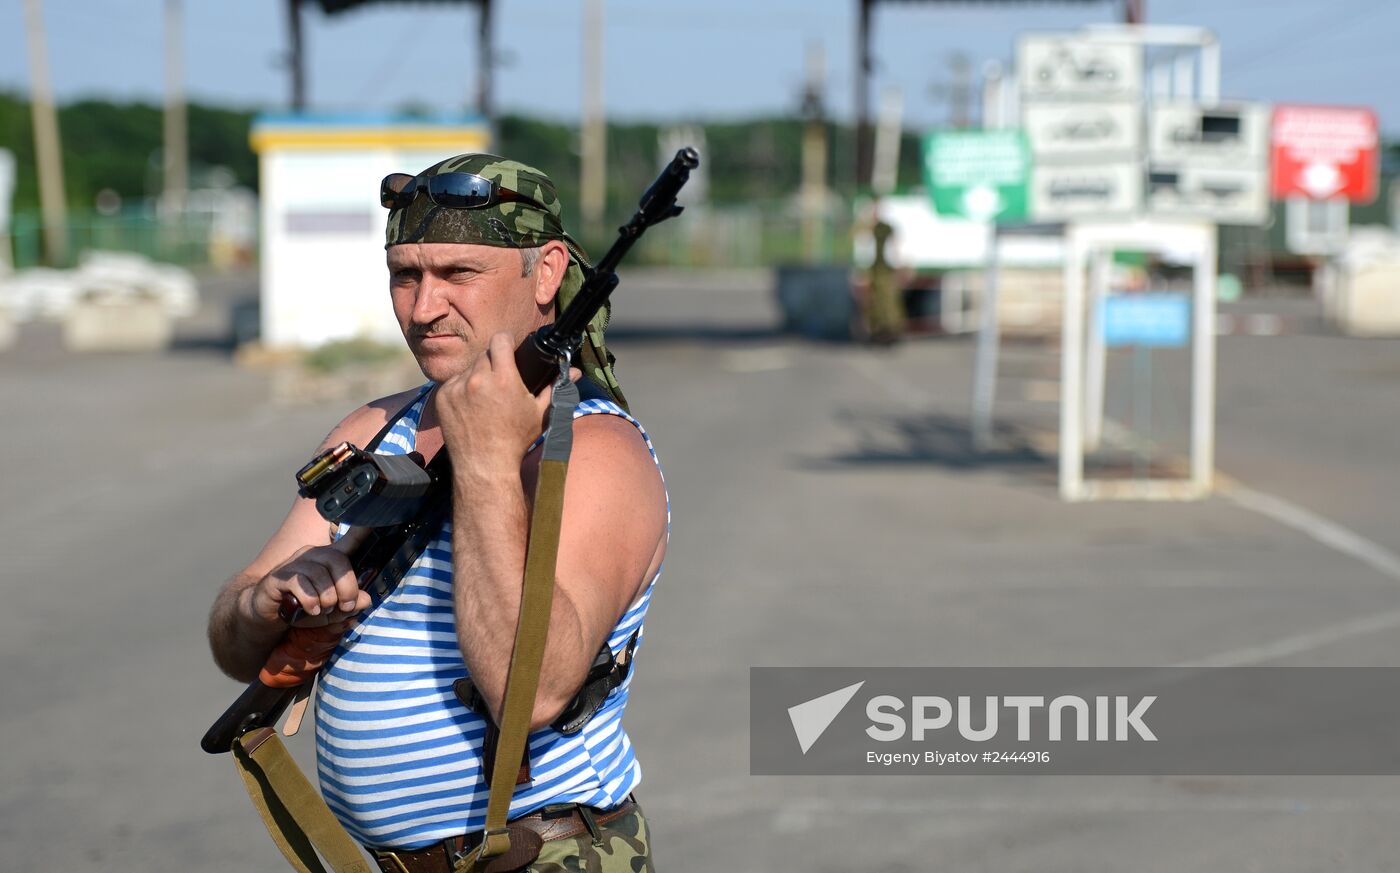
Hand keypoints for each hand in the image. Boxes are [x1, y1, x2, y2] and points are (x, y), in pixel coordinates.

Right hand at [243, 525, 372, 627]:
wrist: (267, 617)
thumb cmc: (303, 609)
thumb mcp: (332, 611)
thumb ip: (349, 604)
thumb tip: (366, 599)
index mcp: (328, 560)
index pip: (348, 542)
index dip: (360, 532)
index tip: (372, 522)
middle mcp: (312, 556)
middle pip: (338, 561)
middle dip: (347, 588)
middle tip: (345, 606)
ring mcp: (294, 564)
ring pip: (319, 574)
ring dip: (326, 598)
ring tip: (322, 610)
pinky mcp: (278, 577)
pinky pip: (299, 583)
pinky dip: (310, 600)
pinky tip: (310, 610)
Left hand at [436, 332, 578, 479]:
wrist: (484, 465)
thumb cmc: (516, 441)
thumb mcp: (540, 414)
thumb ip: (556, 388)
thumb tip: (576, 372)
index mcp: (504, 379)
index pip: (500, 340)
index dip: (506, 341)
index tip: (508, 347)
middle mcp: (478, 379)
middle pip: (485, 355)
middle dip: (493, 362)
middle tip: (500, 379)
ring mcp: (457, 388)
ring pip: (469, 368)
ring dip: (477, 376)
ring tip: (486, 398)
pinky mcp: (442, 397)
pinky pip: (453, 382)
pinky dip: (461, 389)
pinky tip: (471, 406)